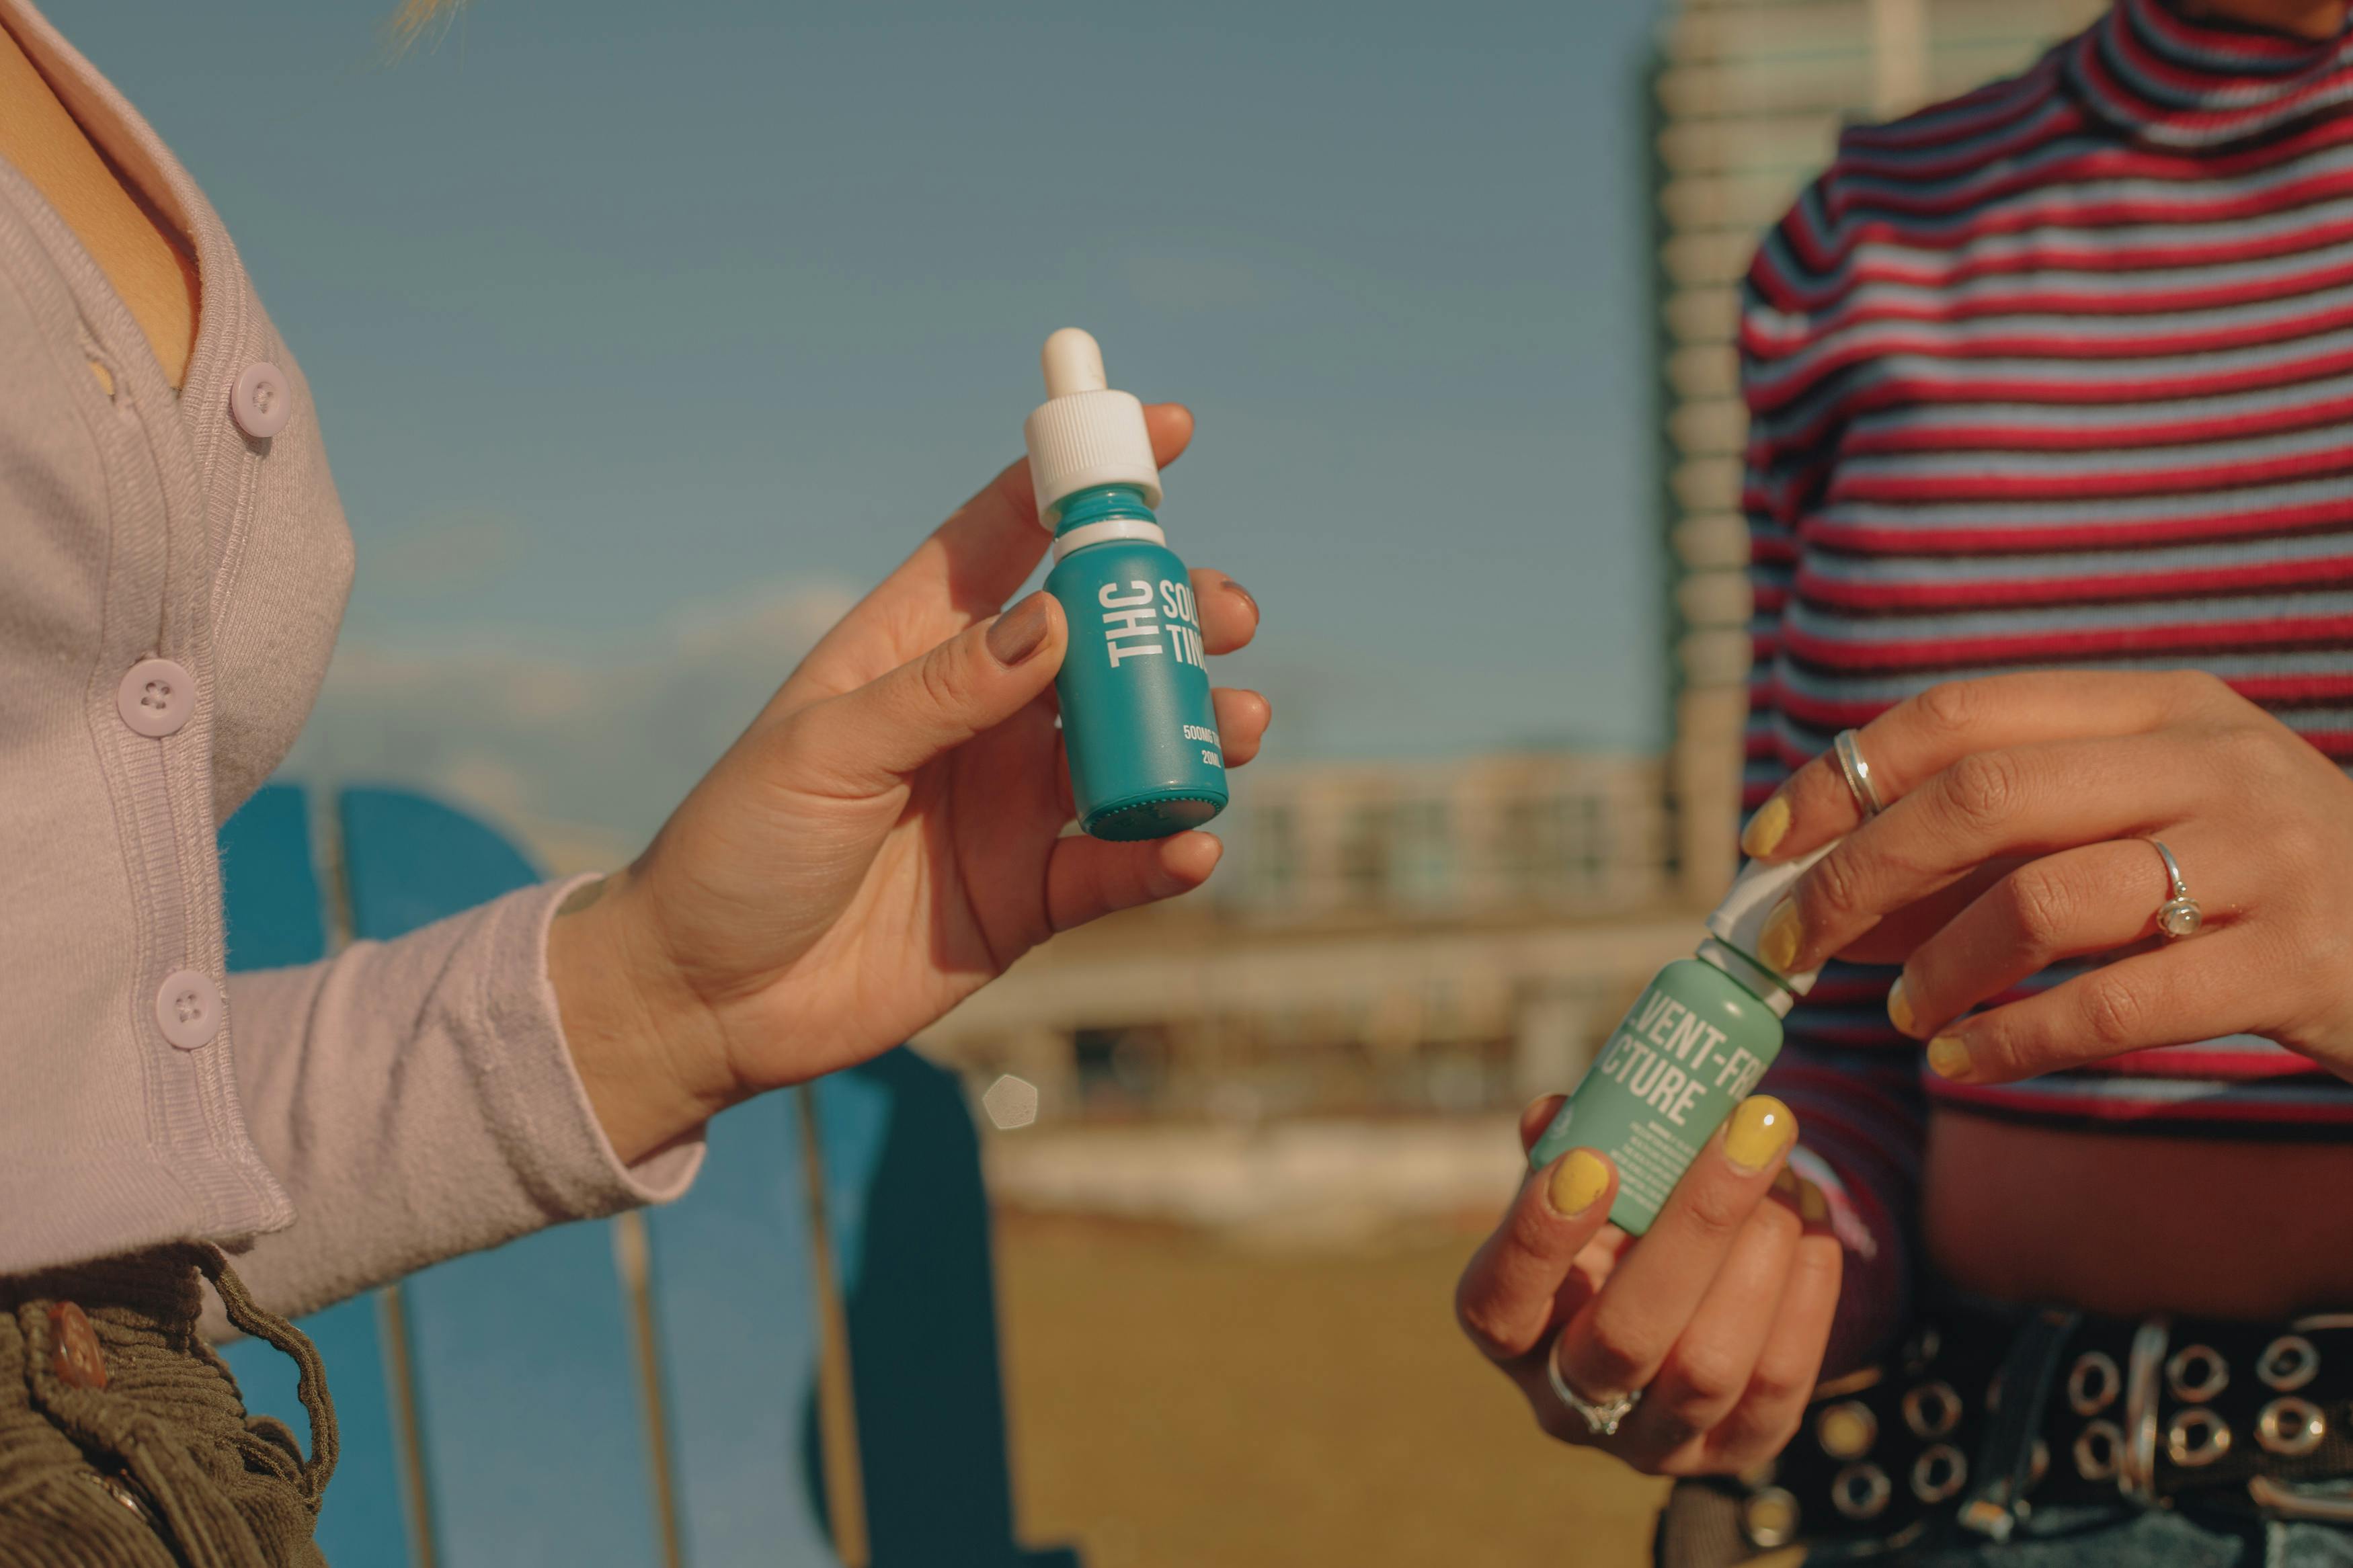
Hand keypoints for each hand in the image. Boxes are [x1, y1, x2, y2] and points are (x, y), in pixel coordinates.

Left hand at [549, 405, 1273, 1160]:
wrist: (706, 996)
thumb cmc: (739, 847)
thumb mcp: (825, 751)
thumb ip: (940, 690)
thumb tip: (1052, 618)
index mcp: (914, 647)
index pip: (1008, 537)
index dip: (1080, 482)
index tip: (1163, 432)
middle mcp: (977, 714)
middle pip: (1098, 641)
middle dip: (1171, 618)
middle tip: (1228, 613)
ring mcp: (1010, 804)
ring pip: (1130, 746)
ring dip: (1192, 729)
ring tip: (1239, 724)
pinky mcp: (1029, 894)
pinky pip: (1118, 866)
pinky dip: (1165, 853)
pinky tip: (1193, 845)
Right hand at [1454, 1096, 1841, 1475]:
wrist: (1685, 1305)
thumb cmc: (1610, 1231)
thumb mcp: (1574, 1190)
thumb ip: (1561, 1149)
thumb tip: (1553, 1114)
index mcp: (1513, 1335)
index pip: (1499, 1306)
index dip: (1538, 1240)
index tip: (1591, 1160)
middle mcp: (1572, 1405)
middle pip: (1624, 1337)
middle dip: (1694, 1226)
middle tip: (1745, 1134)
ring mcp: (1655, 1442)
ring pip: (1710, 1365)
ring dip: (1761, 1251)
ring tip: (1784, 1166)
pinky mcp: (1738, 1451)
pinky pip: (1781, 1381)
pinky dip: (1807, 1289)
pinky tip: (1811, 1215)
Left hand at [1740, 671, 2352, 1085]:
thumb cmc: (2263, 886)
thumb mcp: (2151, 819)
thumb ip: (2011, 837)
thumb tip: (1827, 888)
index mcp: (2160, 706)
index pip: (1960, 716)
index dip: (1842, 777)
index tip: (1764, 845)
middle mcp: (2210, 760)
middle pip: (1980, 797)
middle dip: (1858, 873)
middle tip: (1792, 947)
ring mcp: (2263, 858)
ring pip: (2042, 899)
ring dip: (1937, 966)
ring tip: (1900, 1017)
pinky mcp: (2294, 964)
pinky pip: (2114, 1003)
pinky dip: (2012, 1040)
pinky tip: (1962, 1063)